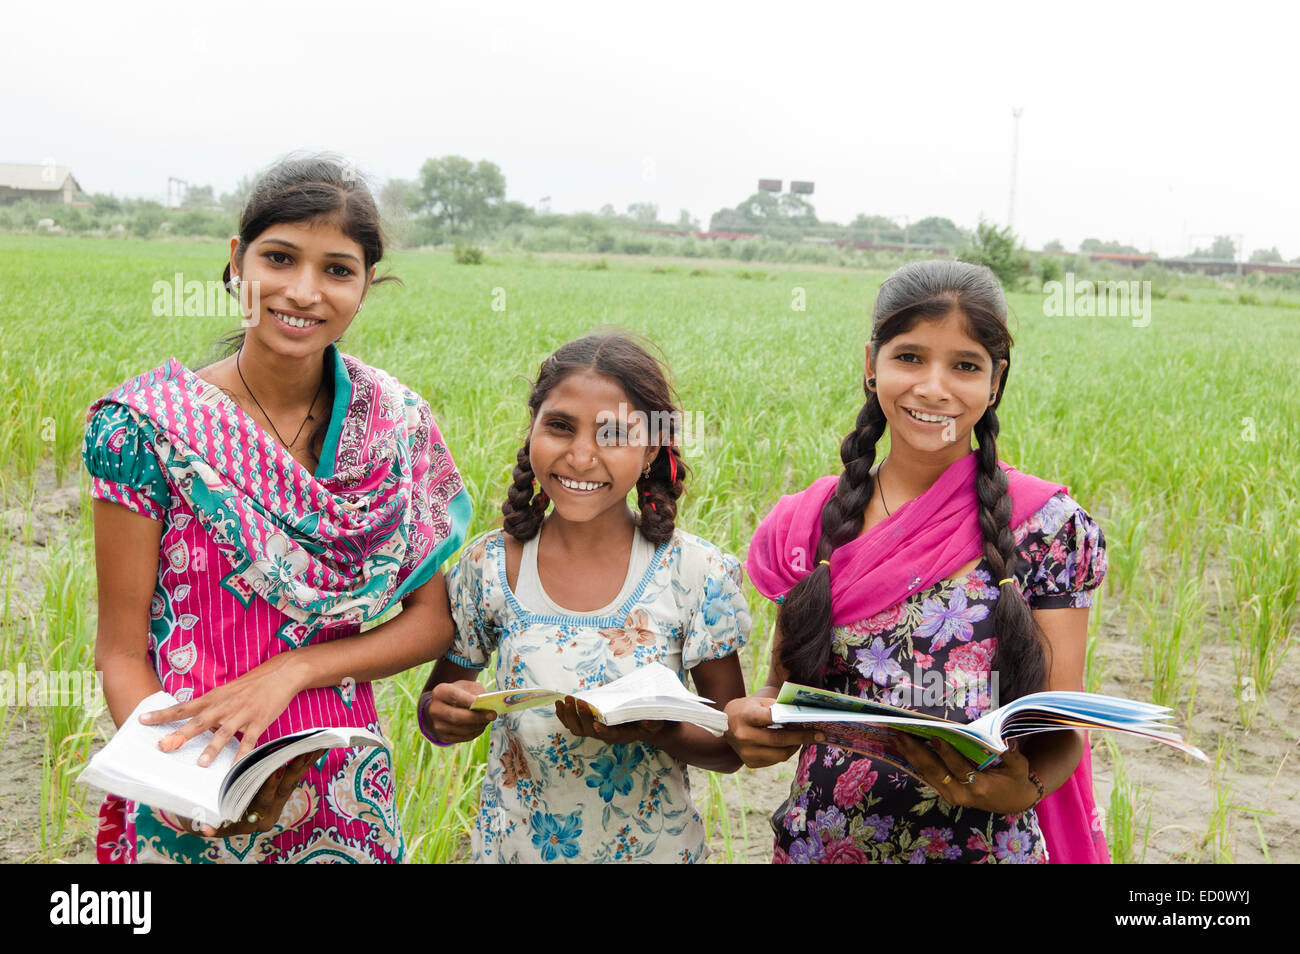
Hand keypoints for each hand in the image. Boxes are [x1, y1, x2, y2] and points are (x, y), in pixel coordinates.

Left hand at [140, 656, 302, 765]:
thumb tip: (195, 723)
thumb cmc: (252, 683)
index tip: (143, 720)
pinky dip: (242, 756)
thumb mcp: (227, 691)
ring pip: (224, 733)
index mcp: (214, 697)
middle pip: (199, 721)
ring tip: (201, 764)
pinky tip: (234, 768)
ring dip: (212, 748)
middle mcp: (225, 705)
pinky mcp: (258, 722)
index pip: (183, 706)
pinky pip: (249, 742)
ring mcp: (242, 714)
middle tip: (164, 746)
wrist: (281, 674)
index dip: (163, 714)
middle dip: (181, 735)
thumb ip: (211, 707)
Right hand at [177, 749, 324, 837]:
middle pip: (284, 788)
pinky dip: (308, 759)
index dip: (269, 787)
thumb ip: (207, 826)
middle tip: (300, 753)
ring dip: (305, 761)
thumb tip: (206, 829)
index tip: (274, 772)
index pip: (264, 803)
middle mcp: (269, 811)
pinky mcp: (283, 788)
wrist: (213, 822)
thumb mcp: (204, 824)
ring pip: (294, 778)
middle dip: (292, 769)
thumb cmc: (205, 819)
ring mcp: (278, 800)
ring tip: (316, 744)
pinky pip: (297, 773)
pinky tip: (318, 745)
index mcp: (254, 820)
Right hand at [423, 680, 494, 743]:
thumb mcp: (468, 687)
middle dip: (477, 717)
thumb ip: (477, 693)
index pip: (454, 696)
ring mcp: (437, 724)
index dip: (469, 700)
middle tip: (492, 715)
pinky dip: (474, 733)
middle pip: (457, 716)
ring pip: (461, 729)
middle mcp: (435, 709)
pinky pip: (462, 737)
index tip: (484, 703)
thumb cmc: (460, 694)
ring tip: (487, 720)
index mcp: (440, 692)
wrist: (445, 706)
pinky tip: (480, 726)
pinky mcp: (443, 736)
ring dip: (478, 726)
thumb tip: (488, 705)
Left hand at [553, 697, 663, 744]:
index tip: (596, 724)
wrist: (638, 724)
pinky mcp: (587, 725)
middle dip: (580, 716)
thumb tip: (647, 721)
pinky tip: (559, 703)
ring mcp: (594, 730)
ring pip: (576, 729)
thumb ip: (652, 723)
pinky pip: (571, 723)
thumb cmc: (647, 722)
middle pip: (588, 731)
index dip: (602, 731)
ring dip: (568, 715)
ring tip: (565, 700)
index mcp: (621, 735)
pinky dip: (563, 715)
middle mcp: (605, 735)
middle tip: (576, 701)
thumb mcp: (656, 722)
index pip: (610, 736)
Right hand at [723, 695, 822, 768]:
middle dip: (802, 738)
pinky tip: (791, 744)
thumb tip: (802, 717)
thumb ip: (777, 708)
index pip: (772, 718)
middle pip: (779, 740)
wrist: (725, 725)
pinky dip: (785, 752)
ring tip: (805, 739)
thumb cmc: (746, 709)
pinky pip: (774, 760)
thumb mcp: (758, 702)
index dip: (794, 722)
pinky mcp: (749, 762)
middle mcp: (743, 736)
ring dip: (795, 746)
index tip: (813, 724)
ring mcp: (746, 752)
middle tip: (819, 735)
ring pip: (780, 755)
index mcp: (746, 716)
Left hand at [894, 735, 1039, 814]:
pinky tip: (903, 748)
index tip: (935, 738)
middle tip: (901, 735)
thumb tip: (1007, 742)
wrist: (1011, 801)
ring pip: (927, 774)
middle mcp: (961, 794)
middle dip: (917, 752)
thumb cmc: (1015, 779)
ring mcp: (951, 795)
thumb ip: (1013, 756)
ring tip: (896, 738)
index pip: (959, 769)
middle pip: (935, 771)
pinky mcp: (945, 792)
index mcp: (979, 787)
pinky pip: (927, 776)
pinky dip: (914, 761)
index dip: (947, 753)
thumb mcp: (1019, 768)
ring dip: (910, 755)